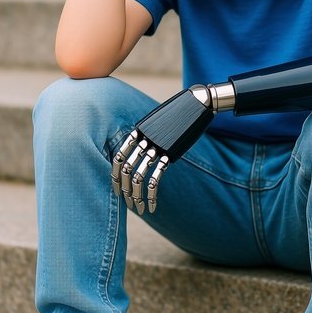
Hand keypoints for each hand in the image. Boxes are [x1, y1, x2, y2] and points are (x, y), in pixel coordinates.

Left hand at [111, 89, 213, 213]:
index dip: (115, 176)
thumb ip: (148, 135)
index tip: (116, 190)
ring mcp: (157, 147)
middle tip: (127, 204)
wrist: (196, 103)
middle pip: (126, 169)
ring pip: (138, 176)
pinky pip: (155, 178)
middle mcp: (144, 139)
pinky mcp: (170, 154)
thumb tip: (143, 148)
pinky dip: (152, 195)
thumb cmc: (178, 112)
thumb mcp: (158, 122)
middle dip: (124, 189)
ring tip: (139, 209)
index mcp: (138, 131)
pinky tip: (152, 205)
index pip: (119, 157)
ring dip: (137, 196)